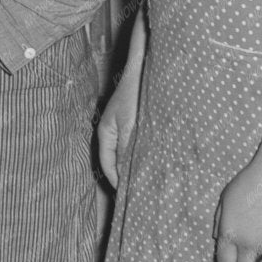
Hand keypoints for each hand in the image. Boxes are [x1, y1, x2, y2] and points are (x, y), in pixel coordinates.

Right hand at [96, 69, 140, 187]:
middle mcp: (113, 131)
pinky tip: (155, 158)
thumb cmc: (135, 92)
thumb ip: (126, 151)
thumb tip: (124, 175)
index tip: (128, 196)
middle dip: (127, 174)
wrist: (146, 65)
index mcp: (106, 133)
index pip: (108, 165)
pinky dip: (144, 152)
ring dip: (137, 164)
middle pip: (117, 160)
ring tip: (149, 178)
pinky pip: (138, 142)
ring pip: (129, 152)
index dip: (117, 181)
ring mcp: (125, 125)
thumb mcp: (130, 125)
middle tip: (140, 190)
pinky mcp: (137, 120)